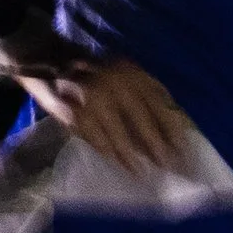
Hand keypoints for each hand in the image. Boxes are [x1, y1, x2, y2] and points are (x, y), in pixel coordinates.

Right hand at [21, 52, 192, 172]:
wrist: (46, 58)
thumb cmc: (94, 72)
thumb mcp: (124, 73)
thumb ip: (146, 94)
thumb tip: (174, 128)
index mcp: (133, 73)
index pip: (160, 104)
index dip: (174, 130)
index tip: (185, 150)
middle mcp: (116, 82)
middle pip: (143, 121)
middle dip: (157, 148)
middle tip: (170, 168)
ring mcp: (93, 97)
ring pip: (119, 135)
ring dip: (132, 157)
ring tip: (143, 174)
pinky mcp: (73, 112)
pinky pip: (95, 139)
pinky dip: (108, 153)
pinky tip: (119, 164)